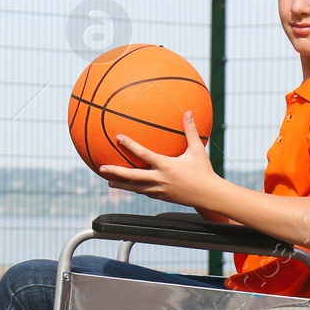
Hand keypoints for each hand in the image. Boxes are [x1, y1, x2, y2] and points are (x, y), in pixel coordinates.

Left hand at [98, 111, 218, 206]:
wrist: (208, 195)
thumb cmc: (204, 171)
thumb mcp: (198, 150)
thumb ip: (190, 131)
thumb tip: (189, 112)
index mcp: (166, 166)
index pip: (144, 154)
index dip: (130, 145)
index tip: (118, 137)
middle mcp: (159, 179)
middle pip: (132, 176)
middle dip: (116, 172)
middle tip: (101, 168)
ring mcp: (159, 190)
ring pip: (135, 188)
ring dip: (121, 184)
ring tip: (109, 182)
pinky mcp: (161, 197)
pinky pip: (144, 192)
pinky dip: (134, 189)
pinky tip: (128, 186)